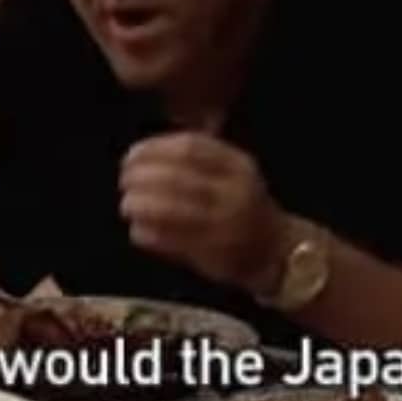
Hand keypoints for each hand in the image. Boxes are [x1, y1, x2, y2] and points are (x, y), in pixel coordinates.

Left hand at [119, 133, 292, 295]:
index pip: (189, 147)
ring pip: (171, 210)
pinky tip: (137, 231)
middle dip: (141, 177)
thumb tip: (141, 156)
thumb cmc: (243, 206)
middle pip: (176, 177)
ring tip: (127, 204)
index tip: (131, 156)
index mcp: (237, 165)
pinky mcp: (215, 253)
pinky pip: (172, 241)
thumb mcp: (231, 173)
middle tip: (124, 181)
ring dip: (141, 205)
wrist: (277, 250)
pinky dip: (149, 234)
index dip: (153, 149)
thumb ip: (195, 160)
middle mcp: (234, 192)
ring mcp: (225, 224)